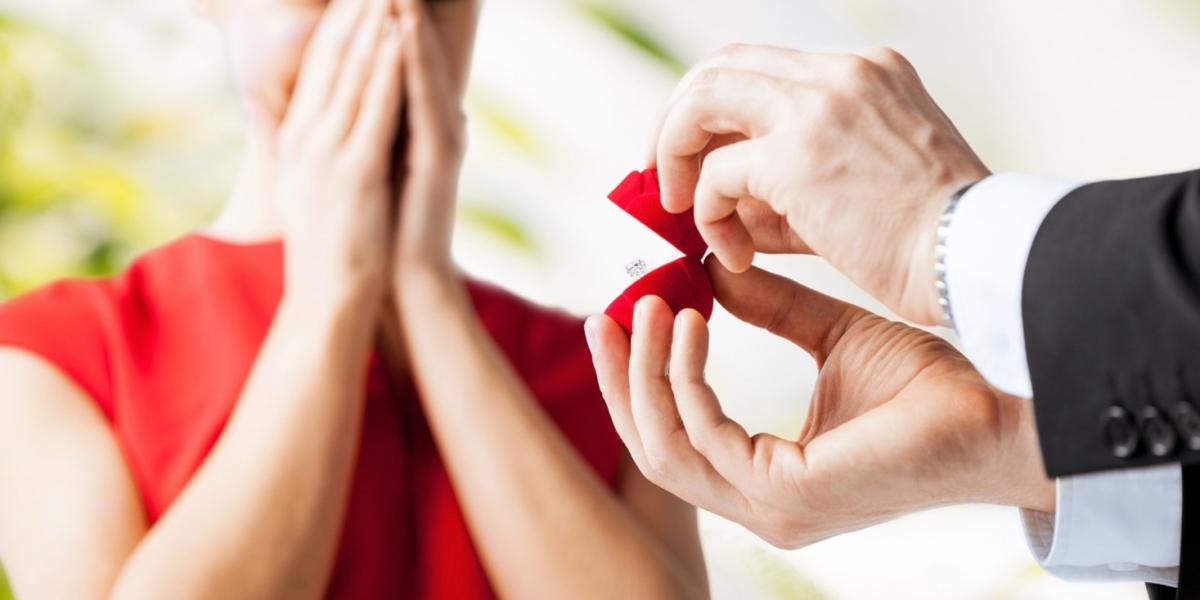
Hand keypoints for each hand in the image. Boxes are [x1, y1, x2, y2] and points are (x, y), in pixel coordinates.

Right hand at [265, 0, 404, 306]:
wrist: (328, 299)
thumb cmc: (331, 250)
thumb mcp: (318, 191)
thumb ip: (325, 154)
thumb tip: (337, 131)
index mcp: (297, 141)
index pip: (318, 68)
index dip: (337, 25)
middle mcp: (305, 138)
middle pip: (331, 57)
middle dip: (353, 9)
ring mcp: (327, 152)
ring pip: (352, 72)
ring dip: (372, 23)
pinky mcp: (354, 170)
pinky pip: (374, 107)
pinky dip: (388, 67)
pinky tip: (400, 35)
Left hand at [391, 0, 467, 283]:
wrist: (406, 280)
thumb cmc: (386, 225)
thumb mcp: (376, 162)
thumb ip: (382, 127)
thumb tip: (375, 98)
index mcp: (414, 122)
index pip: (397, 54)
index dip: (385, 14)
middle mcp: (433, 120)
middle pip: (414, 48)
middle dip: (401, 6)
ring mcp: (439, 136)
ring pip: (422, 64)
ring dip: (410, 17)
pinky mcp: (439, 156)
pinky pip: (423, 98)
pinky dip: (413, 61)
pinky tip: (404, 28)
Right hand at [585, 257, 1052, 548]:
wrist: (998, 410)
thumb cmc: (927, 383)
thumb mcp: (831, 335)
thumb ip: (769, 311)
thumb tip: (711, 270)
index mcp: (765, 476)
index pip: (674, 437)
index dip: (637, 379)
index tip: (625, 316)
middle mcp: (758, 503)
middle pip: (650, 448)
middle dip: (619, 380)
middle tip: (605, 313)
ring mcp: (770, 508)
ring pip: (664, 446)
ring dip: (646, 372)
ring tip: (649, 306)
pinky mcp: (787, 496)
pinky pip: (704, 437)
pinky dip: (687, 376)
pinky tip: (693, 321)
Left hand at [653, 44, 989, 324]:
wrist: (976, 260)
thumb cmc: (930, 240)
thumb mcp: (857, 186)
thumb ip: (787, 184)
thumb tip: (720, 207)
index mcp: (865, 73)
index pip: (762, 67)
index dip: (715, 109)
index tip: (697, 155)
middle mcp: (840, 74)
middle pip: (720, 66)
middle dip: (676, 121)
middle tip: (664, 177)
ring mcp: (819, 107)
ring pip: (702, 99)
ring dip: (675, 154)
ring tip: (681, 209)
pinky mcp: (798, 156)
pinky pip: (718, 174)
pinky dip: (709, 214)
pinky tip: (735, 254)